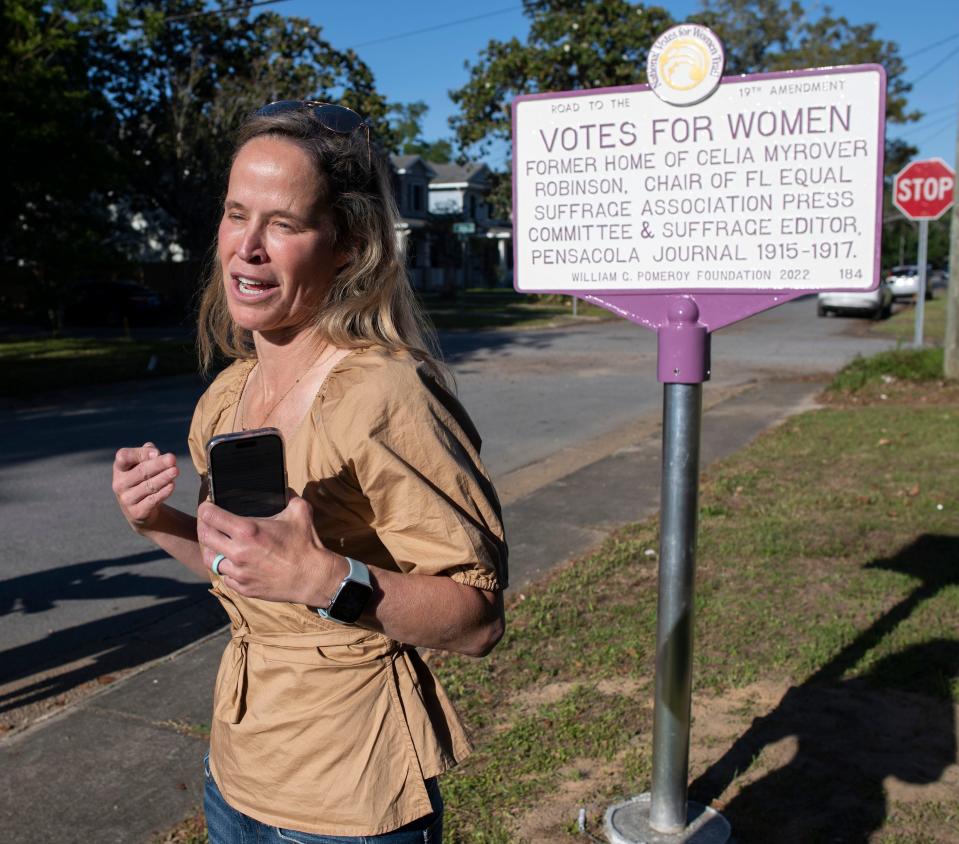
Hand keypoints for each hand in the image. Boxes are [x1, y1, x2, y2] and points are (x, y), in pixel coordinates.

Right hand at [113, 442, 179, 531]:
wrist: (140, 509)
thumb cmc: (143, 479)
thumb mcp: (141, 464)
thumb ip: (146, 454)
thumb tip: (154, 452)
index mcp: (120, 468)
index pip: (123, 457)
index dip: (139, 454)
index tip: (157, 452)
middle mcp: (119, 483)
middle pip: (140, 471)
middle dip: (158, 464)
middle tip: (172, 459)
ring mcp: (127, 499)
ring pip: (148, 486)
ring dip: (163, 477)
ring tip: (175, 471)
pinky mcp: (137, 512)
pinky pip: (152, 500)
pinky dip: (163, 492)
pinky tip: (171, 485)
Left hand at [196, 493, 341, 604]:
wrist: (313, 577)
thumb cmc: (306, 544)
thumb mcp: (300, 511)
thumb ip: (289, 496)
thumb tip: (285, 488)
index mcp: (247, 530)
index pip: (211, 516)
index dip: (205, 508)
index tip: (208, 506)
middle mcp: (238, 552)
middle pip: (205, 537)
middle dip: (203, 526)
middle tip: (208, 522)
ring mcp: (239, 572)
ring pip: (211, 560)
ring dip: (212, 549)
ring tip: (218, 543)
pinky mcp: (243, 588)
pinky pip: (225, 577)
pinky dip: (226, 569)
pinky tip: (234, 562)